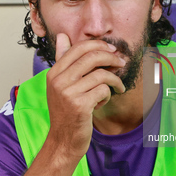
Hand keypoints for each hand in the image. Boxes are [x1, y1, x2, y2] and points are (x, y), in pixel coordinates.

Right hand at [46, 33, 125, 158]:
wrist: (63, 139)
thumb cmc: (66, 111)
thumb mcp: (61, 85)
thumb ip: (64, 61)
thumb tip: (62, 36)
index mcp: (54, 72)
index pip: (78, 48)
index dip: (99, 45)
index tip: (112, 50)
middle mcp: (58, 80)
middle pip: (92, 57)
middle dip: (112, 58)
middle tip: (121, 63)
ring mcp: (68, 93)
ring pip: (101, 75)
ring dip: (114, 80)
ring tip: (118, 87)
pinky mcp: (79, 105)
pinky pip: (103, 90)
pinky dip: (108, 95)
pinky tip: (102, 103)